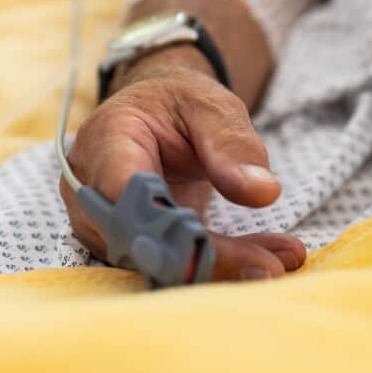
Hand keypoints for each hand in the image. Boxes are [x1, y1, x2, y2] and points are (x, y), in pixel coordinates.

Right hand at [59, 46, 305, 280]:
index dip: (167, 227)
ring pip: (157, 262)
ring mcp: (103, 224)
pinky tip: (266, 260)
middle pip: (142, 239)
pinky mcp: (127, 246)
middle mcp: (91, 190)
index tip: (220, 246)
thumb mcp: (211, 107)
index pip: (124, 195)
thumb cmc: (178, 105)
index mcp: (106, 142)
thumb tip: (263, 192)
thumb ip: (232, 144)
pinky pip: (169, 265)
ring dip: (221, 268)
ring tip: (280, 260)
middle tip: (273, 265)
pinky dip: (219, 265)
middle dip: (208, 258)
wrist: (157, 117)